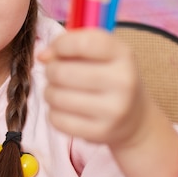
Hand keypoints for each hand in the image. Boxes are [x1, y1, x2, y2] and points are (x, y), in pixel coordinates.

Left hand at [37, 28, 148, 147]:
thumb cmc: (109, 76)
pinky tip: (64, 109)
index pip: (82, 44)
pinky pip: (57, 119)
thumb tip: (42, 56)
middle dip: (50, 70)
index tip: (57, 50)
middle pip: (61, 72)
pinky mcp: (101, 132)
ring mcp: (113, 110)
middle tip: (55, 73)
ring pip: (56, 96)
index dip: (60, 44)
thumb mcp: (100, 52)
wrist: (135, 117)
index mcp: (122, 54)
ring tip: (59, 91)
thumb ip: (70, 44)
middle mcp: (122, 81)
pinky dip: (53, 112)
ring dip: (49, 92)